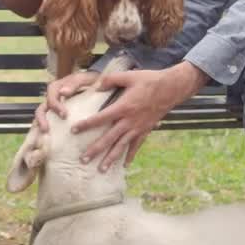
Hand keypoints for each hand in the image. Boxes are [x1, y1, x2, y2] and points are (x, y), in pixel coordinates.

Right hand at [34, 70, 98, 131]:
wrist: (95, 84)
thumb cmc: (88, 80)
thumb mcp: (82, 79)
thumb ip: (73, 84)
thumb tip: (63, 92)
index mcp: (55, 88)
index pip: (51, 98)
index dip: (56, 107)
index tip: (64, 115)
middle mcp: (52, 98)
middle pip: (41, 109)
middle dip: (42, 120)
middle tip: (46, 130)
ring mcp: (54, 108)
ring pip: (43, 117)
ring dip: (42, 126)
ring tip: (46, 136)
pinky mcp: (57, 115)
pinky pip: (50, 122)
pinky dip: (49, 130)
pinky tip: (51, 139)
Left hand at [72, 62, 208, 171]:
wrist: (171, 88)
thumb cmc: (149, 80)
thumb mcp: (129, 75)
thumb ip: (111, 80)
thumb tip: (97, 86)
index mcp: (123, 107)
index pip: (100, 118)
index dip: (86, 124)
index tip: (74, 130)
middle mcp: (129, 121)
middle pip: (109, 138)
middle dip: (95, 150)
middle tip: (83, 160)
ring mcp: (138, 128)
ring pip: (121, 146)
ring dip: (111, 158)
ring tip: (101, 169)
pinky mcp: (146, 130)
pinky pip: (136, 146)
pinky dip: (130, 155)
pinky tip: (124, 165)